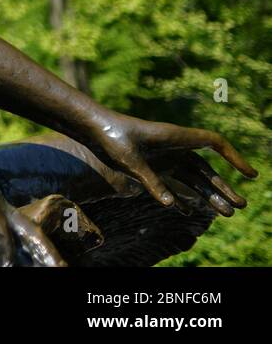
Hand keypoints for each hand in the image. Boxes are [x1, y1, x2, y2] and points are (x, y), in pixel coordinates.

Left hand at [88, 112, 255, 214]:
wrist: (92, 129)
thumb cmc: (112, 138)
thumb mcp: (131, 161)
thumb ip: (151, 182)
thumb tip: (170, 205)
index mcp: (175, 138)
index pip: (214, 144)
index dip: (234, 157)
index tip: (249, 174)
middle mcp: (174, 148)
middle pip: (206, 169)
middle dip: (224, 187)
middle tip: (240, 206)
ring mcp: (163, 157)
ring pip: (192, 179)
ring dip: (207, 196)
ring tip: (226, 214)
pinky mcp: (150, 166)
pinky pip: (171, 184)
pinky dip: (179, 197)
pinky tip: (185, 211)